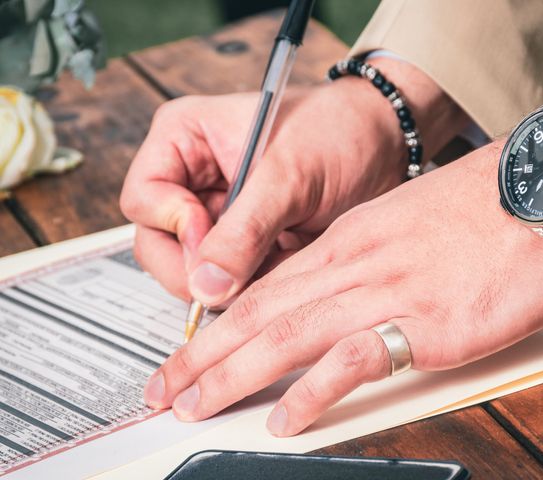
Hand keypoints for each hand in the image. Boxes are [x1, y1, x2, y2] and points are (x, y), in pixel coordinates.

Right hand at [120, 57, 466, 305]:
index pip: (144, 199)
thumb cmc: (338, 130)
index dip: (174, 227)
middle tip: (232, 281)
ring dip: (227, 282)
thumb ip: (244, 230)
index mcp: (185, 139)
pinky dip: (251, 287)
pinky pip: (228, 279)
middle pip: (159, 242)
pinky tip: (280, 273)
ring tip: (271, 266)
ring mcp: (217, 214)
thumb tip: (205, 285)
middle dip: (195, 269)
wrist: (383, 147)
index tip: (211, 240)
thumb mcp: (288, 175)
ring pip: (192, 269)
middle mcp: (193, 179)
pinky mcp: (243, 242)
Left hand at [142, 140, 542, 435]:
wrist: (540, 194)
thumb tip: (343, 297)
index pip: (267, 285)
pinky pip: (353, 359)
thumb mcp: (406, 225)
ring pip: (287, 334)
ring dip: (234, 373)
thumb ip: (369, 261)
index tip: (193, 348)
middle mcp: (352, 264)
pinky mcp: (423, 323)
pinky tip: (285, 418)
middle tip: (165, 386)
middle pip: (261, 311)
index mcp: (347, 239)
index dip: (221, 321)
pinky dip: (314, 391)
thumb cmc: (481, 209)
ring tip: (196, 405)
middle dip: (204, 353)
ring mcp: (384, 292)